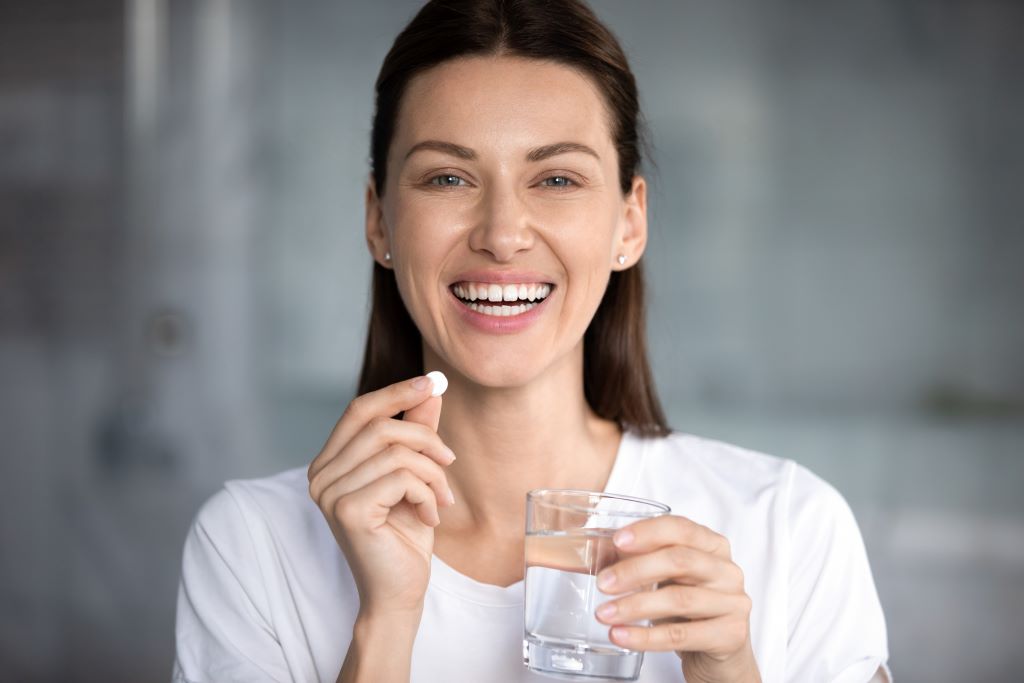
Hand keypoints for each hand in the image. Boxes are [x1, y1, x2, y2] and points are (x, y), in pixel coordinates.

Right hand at [307, 376, 456, 618]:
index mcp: (329, 462)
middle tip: (450, 463)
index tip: (432, 383)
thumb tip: (431, 388)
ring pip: (397, 452)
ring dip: (433, 474)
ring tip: (441, 500)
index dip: (396, 393)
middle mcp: (320, 475)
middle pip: (381, 426)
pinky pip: (402, 477)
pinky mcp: (348, 510)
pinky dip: (427, 493)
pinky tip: (429, 517)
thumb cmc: (404, 534)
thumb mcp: (414, 474)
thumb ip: (415, 431)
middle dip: (426, 439)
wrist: (399, 592)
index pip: (360, 410)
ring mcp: (330, 493)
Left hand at [594, 516, 760, 682]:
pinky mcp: (730, 635)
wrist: (718, 655)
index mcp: (713, 546)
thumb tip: (598, 554)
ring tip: (605, 613)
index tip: (617, 541)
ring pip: (679, 599)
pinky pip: (680, 635)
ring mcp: (733, 602)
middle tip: (603, 582)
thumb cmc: (689, 610)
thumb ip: (639, 562)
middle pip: (680, 561)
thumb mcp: (667, 579)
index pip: (680, 529)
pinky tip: (621, 635)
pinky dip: (645, 637)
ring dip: (635, 606)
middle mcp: (727, 570)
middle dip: (635, 570)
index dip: (648, 532)